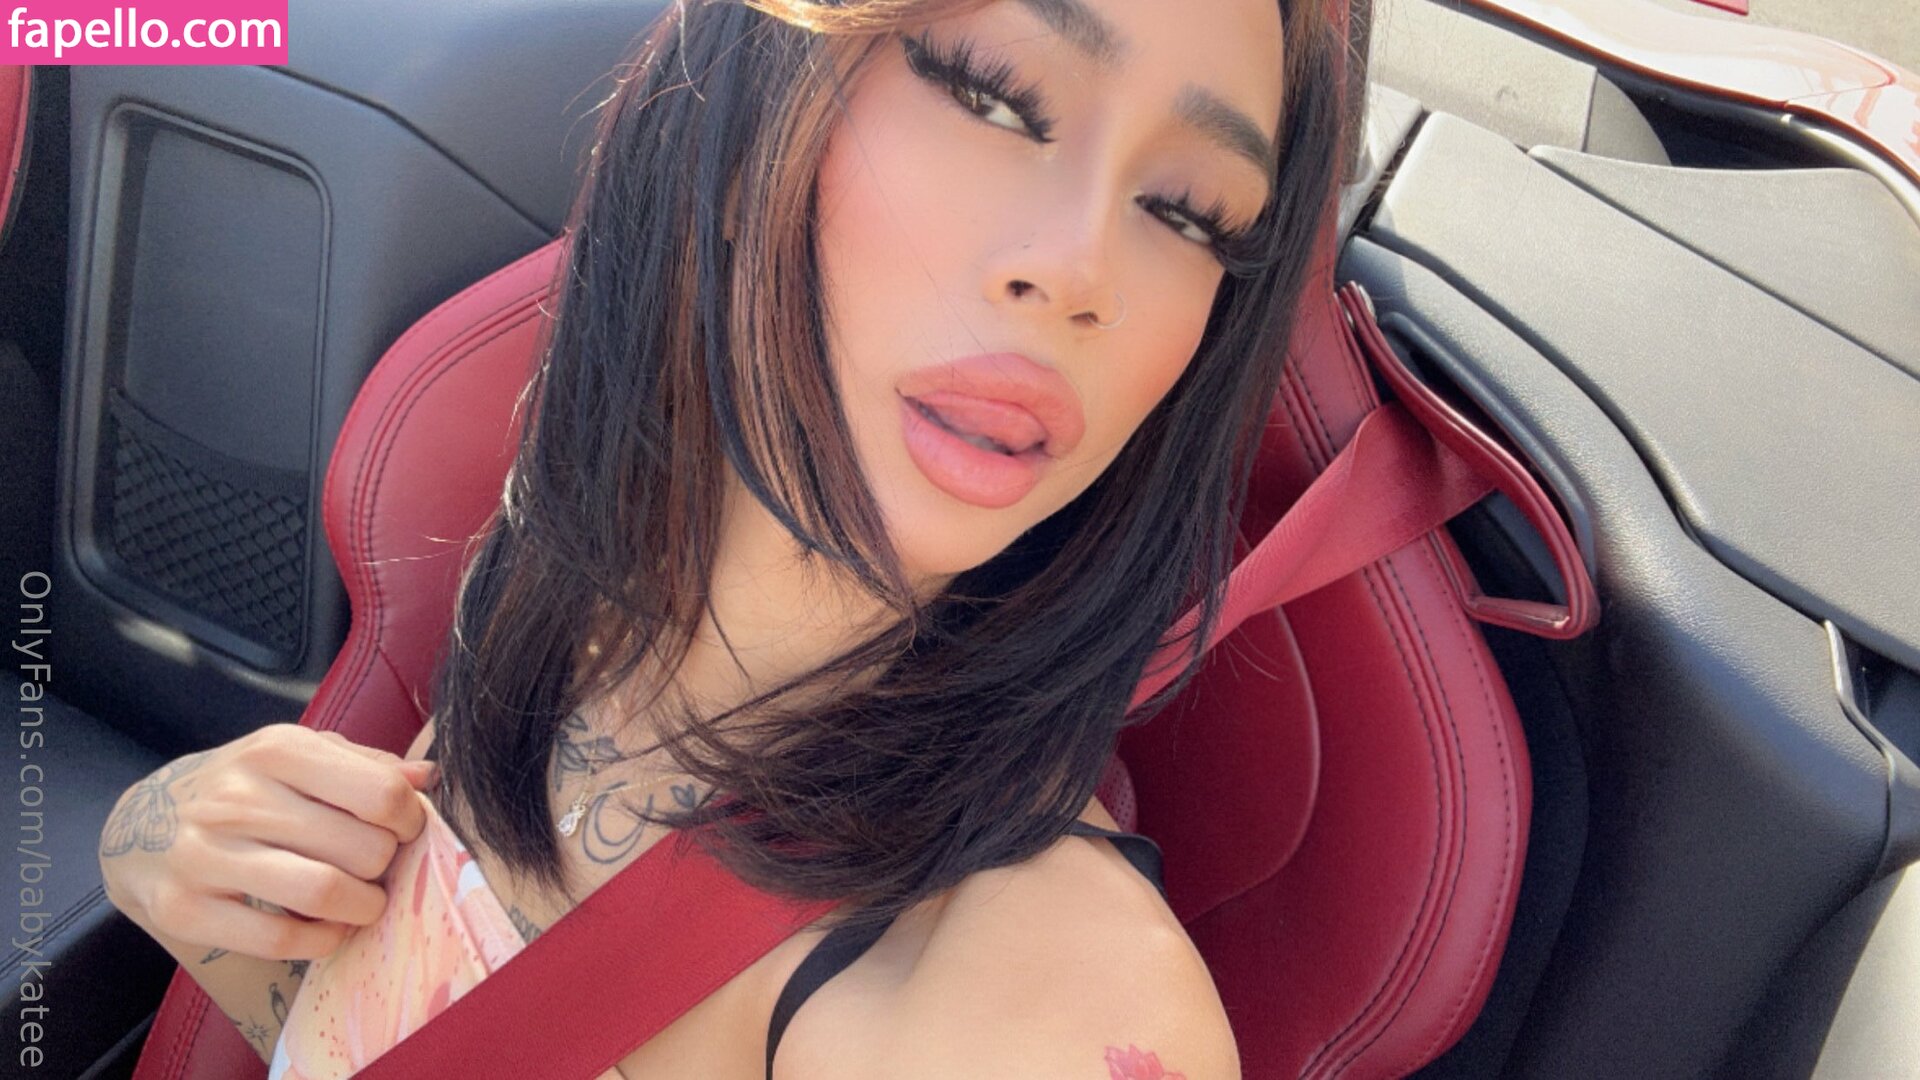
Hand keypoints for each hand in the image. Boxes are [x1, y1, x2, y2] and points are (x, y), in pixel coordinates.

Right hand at [97, 723, 439, 960]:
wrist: (138, 826)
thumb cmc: (243, 787)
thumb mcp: (298, 756)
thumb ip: (365, 764)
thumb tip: (429, 776)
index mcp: (275, 750)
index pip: (380, 793)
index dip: (410, 820)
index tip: (405, 831)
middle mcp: (237, 798)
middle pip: (361, 847)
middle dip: (387, 866)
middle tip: (380, 869)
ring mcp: (205, 855)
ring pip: (323, 892)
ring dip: (362, 907)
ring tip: (364, 902)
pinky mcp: (184, 909)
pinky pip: (280, 938)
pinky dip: (322, 940)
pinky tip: (328, 928)